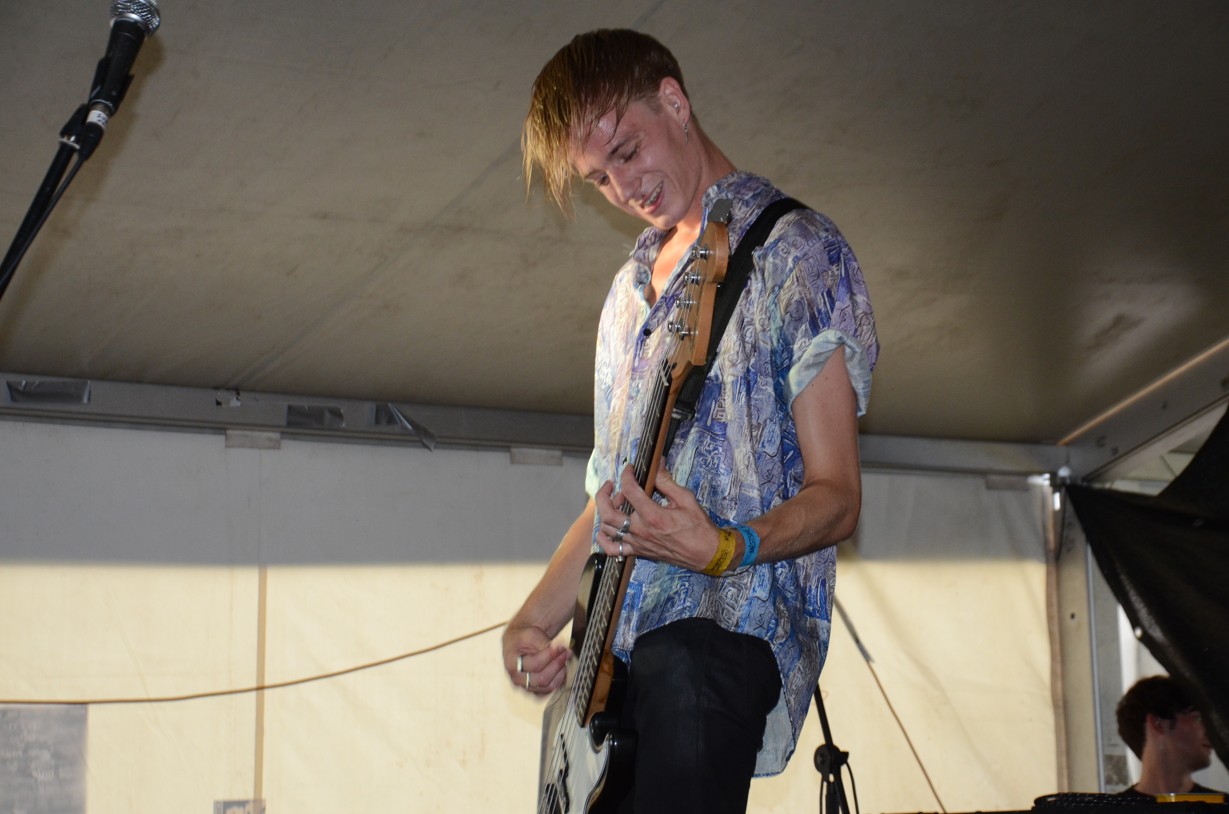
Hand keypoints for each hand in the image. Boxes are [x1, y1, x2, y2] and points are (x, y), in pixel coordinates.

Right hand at [502, 621, 567, 695]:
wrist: (519, 645)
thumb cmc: (523, 638)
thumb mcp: (531, 634)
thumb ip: (544, 643)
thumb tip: (560, 648)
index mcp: (512, 663)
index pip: (535, 664)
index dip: (551, 655)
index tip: (561, 646)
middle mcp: (517, 679)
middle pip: (542, 679)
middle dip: (557, 664)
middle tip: (567, 652)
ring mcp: (526, 686)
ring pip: (548, 686)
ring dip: (561, 672)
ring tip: (566, 658)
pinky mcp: (535, 690)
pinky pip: (550, 689)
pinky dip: (559, 679)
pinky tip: (563, 667)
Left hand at [593, 466, 722, 571]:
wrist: (705, 553)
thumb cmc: (698, 526)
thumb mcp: (685, 498)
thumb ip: (666, 481)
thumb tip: (657, 463)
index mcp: (653, 515)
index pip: (629, 490)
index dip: (626, 475)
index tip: (630, 469)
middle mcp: (640, 531)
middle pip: (608, 512)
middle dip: (604, 494)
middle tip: (611, 485)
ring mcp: (637, 543)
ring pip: (606, 529)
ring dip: (605, 512)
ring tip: (616, 503)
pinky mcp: (638, 552)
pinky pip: (612, 549)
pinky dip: (603, 539)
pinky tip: (608, 528)